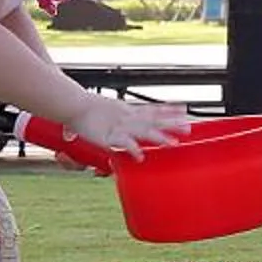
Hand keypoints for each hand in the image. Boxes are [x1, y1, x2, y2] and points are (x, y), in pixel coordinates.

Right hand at [71, 95, 188, 155]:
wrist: (73, 105)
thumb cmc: (82, 109)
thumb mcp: (98, 112)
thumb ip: (102, 118)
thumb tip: (84, 129)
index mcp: (127, 111)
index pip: (152, 109)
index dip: (168, 110)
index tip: (183, 109)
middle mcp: (128, 117)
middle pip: (154, 120)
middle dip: (172, 124)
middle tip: (189, 128)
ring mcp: (120, 126)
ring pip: (145, 131)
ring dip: (159, 137)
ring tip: (173, 143)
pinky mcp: (110, 135)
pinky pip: (124, 143)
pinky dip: (133, 149)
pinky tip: (141, 157)